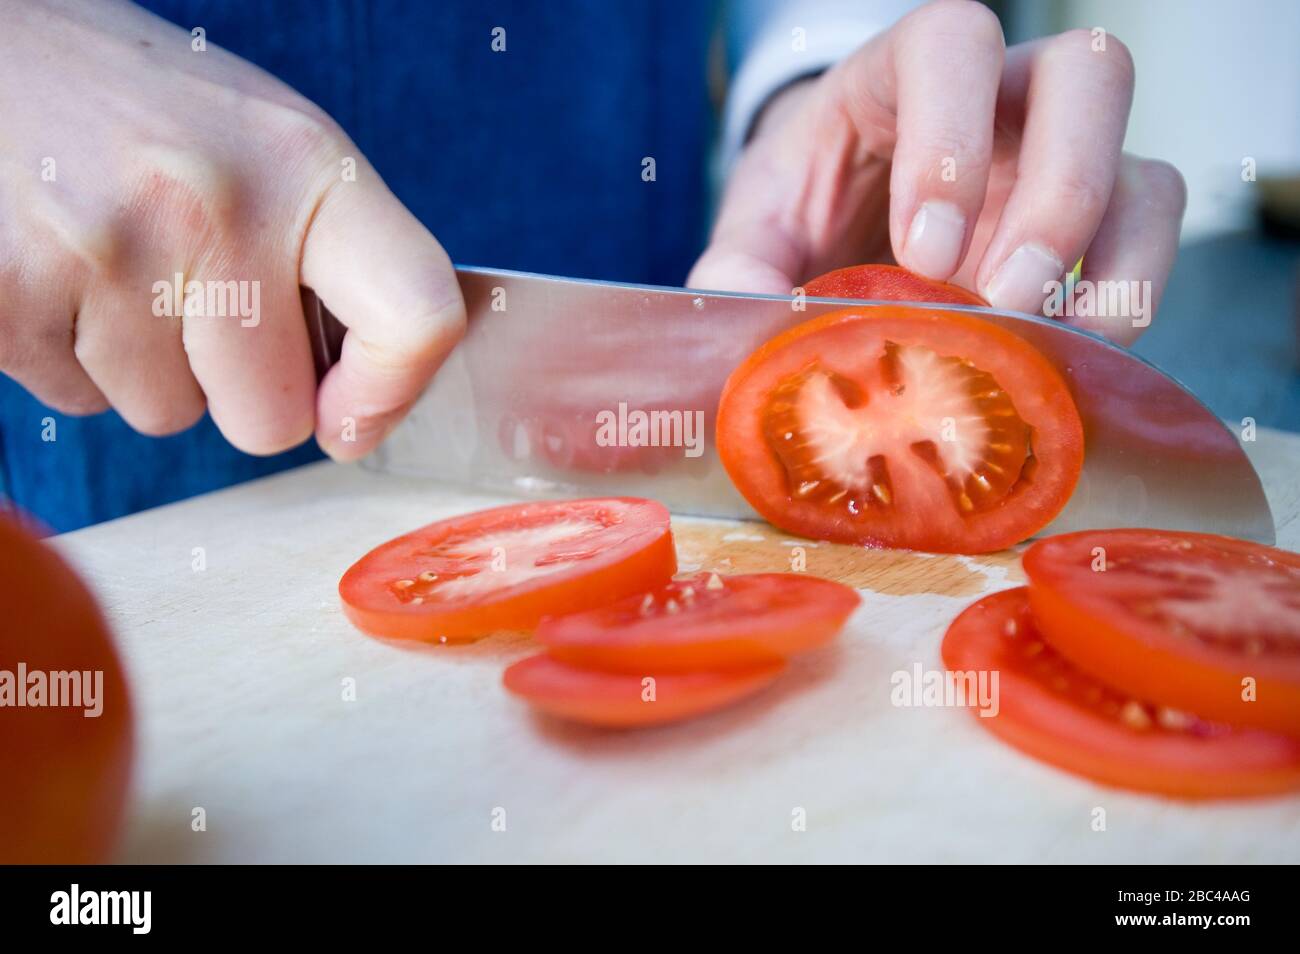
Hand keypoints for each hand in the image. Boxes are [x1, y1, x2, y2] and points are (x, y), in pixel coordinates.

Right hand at [0, 0, 463, 458]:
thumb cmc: (143, 108)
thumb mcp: (270, 144)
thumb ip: (336, 257)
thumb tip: (370, 392)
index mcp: (306, 165)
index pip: (415, 316)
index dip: (390, 393)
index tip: (352, 415)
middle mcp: (217, 206)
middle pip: (272, 420)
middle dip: (237, 385)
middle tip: (194, 292)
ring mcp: (107, 252)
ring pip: (168, 415)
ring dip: (148, 364)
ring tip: (117, 260)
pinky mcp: (10, 295)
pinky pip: (78, 401)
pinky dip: (72, 357)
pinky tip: (64, 271)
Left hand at [689, 0, 1186, 344]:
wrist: (845, 213)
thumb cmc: (809, 199)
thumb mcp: (760, 225)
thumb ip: (741, 268)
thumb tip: (740, 322)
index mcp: (905, 71)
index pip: (952, 46)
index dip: (950, 139)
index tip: (923, 253)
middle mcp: (1006, 97)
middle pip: (1085, 79)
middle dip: (1056, 197)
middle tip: (1000, 298)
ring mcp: (1064, 158)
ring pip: (1143, 165)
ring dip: (1111, 260)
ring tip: (1052, 342)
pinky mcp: (1098, 221)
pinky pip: (1153, 237)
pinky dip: (1128, 299)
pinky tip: (1073, 355)